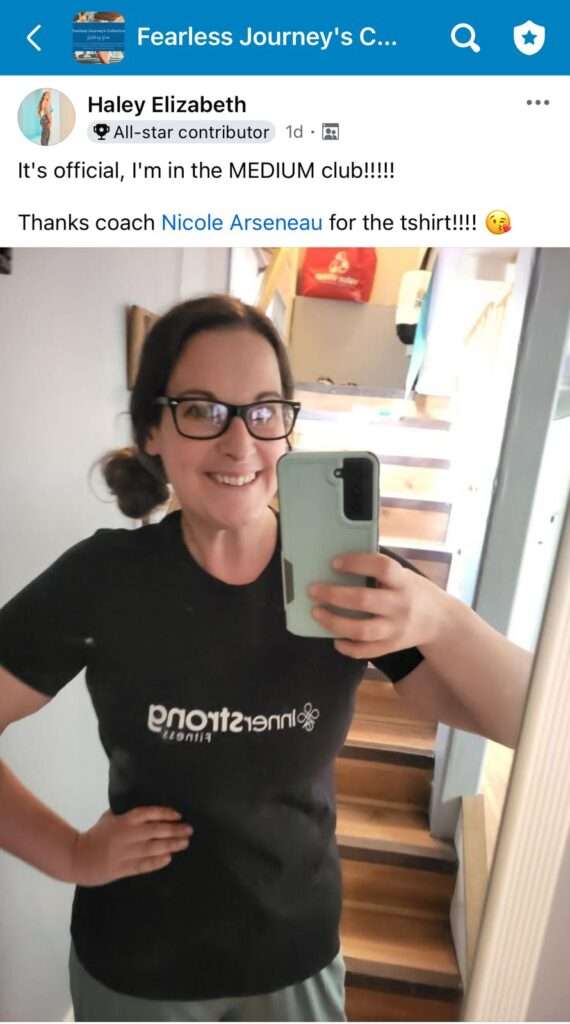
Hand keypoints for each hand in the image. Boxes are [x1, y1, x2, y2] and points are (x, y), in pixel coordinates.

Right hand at [72, 806, 192, 886]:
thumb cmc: (96, 834)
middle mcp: (126, 835)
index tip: (178, 815)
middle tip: (189, 830)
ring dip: (171, 845)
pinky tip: (168, 858)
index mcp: (123, 820)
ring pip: (153, 848)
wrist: (78, 857)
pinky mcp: (123, 868)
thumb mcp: (109, 818)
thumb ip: (126, 814)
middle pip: (155, 830)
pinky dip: (157, 862)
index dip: (165, 813)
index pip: (148, 813)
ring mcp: (125, 852)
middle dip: (174, 830)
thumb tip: (146, 811)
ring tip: (184, 843)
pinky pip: (143, 865)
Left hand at [307, 552, 444, 659]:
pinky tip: (334, 639)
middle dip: (334, 595)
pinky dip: (347, 647)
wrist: (440, 622)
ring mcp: (395, 629)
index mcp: (403, 582)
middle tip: (312, 590)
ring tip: (316, 612)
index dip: (357, 563)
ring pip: (362, 630)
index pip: (382, 568)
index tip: (334, 562)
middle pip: (364, 600)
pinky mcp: (391, 647)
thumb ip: (380, 572)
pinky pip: (366, 651)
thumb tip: (341, 563)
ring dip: (334, 622)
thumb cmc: (414, 591)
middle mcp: (400, 605)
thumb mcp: (404, 575)